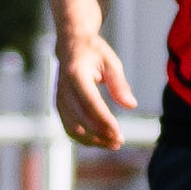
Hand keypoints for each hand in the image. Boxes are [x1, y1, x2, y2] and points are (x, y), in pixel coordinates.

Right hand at [51, 34, 136, 149]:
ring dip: (92, 139)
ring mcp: (59, 98)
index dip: (103, 120)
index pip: (90, 103)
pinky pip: (69, 127)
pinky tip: (100, 140)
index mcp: (76, 74)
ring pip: (73, 127)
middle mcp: (64, 88)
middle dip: (100, 134)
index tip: (118, 133)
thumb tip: (131, 105)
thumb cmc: (94, 52)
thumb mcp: (111, 62)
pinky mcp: (59, 106)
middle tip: (119, 142)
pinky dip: (84, 137)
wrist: (70, 45)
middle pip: (80, 119)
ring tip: (112, 144)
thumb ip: (119, 84)